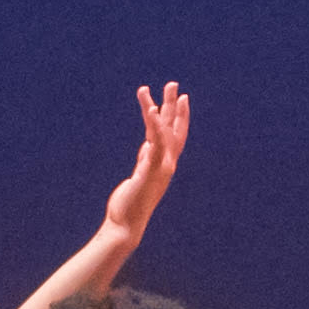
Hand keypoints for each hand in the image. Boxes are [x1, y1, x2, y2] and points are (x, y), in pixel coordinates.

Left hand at [100, 81, 190, 247]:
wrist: (127, 224)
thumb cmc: (131, 203)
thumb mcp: (140, 175)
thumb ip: (146, 159)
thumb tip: (147, 145)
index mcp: (164, 164)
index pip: (176, 136)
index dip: (180, 116)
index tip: (182, 98)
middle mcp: (167, 164)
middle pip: (174, 128)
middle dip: (174, 105)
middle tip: (173, 84)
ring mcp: (161, 167)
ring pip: (164, 131)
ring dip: (162, 107)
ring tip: (154, 88)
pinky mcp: (151, 170)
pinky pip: (156, 142)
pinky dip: (155, 125)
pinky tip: (151, 109)